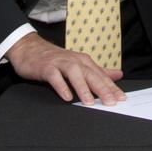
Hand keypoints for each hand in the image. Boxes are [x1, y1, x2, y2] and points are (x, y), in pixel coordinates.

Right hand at [6, 33, 125, 105]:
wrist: (30, 48)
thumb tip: (118, 74)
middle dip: (102, 88)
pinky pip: (55, 77)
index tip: (121, 98)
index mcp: (83, 61)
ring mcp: (60, 63)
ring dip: (83, 87)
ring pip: (74, 73)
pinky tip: (67, 97)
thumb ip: (98, 71)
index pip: (101, 75)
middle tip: (111, 102)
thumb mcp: (79, 64)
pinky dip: (61, 86)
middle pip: (91, 74)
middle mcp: (74, 61)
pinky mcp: (46, 67)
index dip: (112, 87)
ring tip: (90, 102)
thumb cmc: (55, 59)